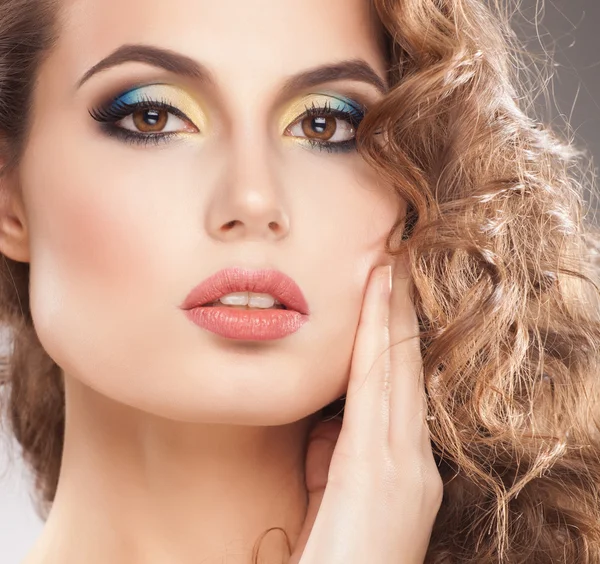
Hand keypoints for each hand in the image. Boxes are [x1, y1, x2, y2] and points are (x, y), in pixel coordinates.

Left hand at [289, 261, 442, 563]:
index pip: (397, 386)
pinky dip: (380, 342)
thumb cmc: (333, 557)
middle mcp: (412, 461)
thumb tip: (328, 417)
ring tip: (388, 268)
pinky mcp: (381, 471)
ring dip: (390, 315)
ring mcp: (403, 465)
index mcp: (401, 467)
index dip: (392, 334)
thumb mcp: (335, 494)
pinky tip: (378, 305)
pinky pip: (379, 390)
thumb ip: (336, 452)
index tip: (386, 290)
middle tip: (394, 260)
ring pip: (396, 371)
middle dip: (398, 312)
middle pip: (404, 369)